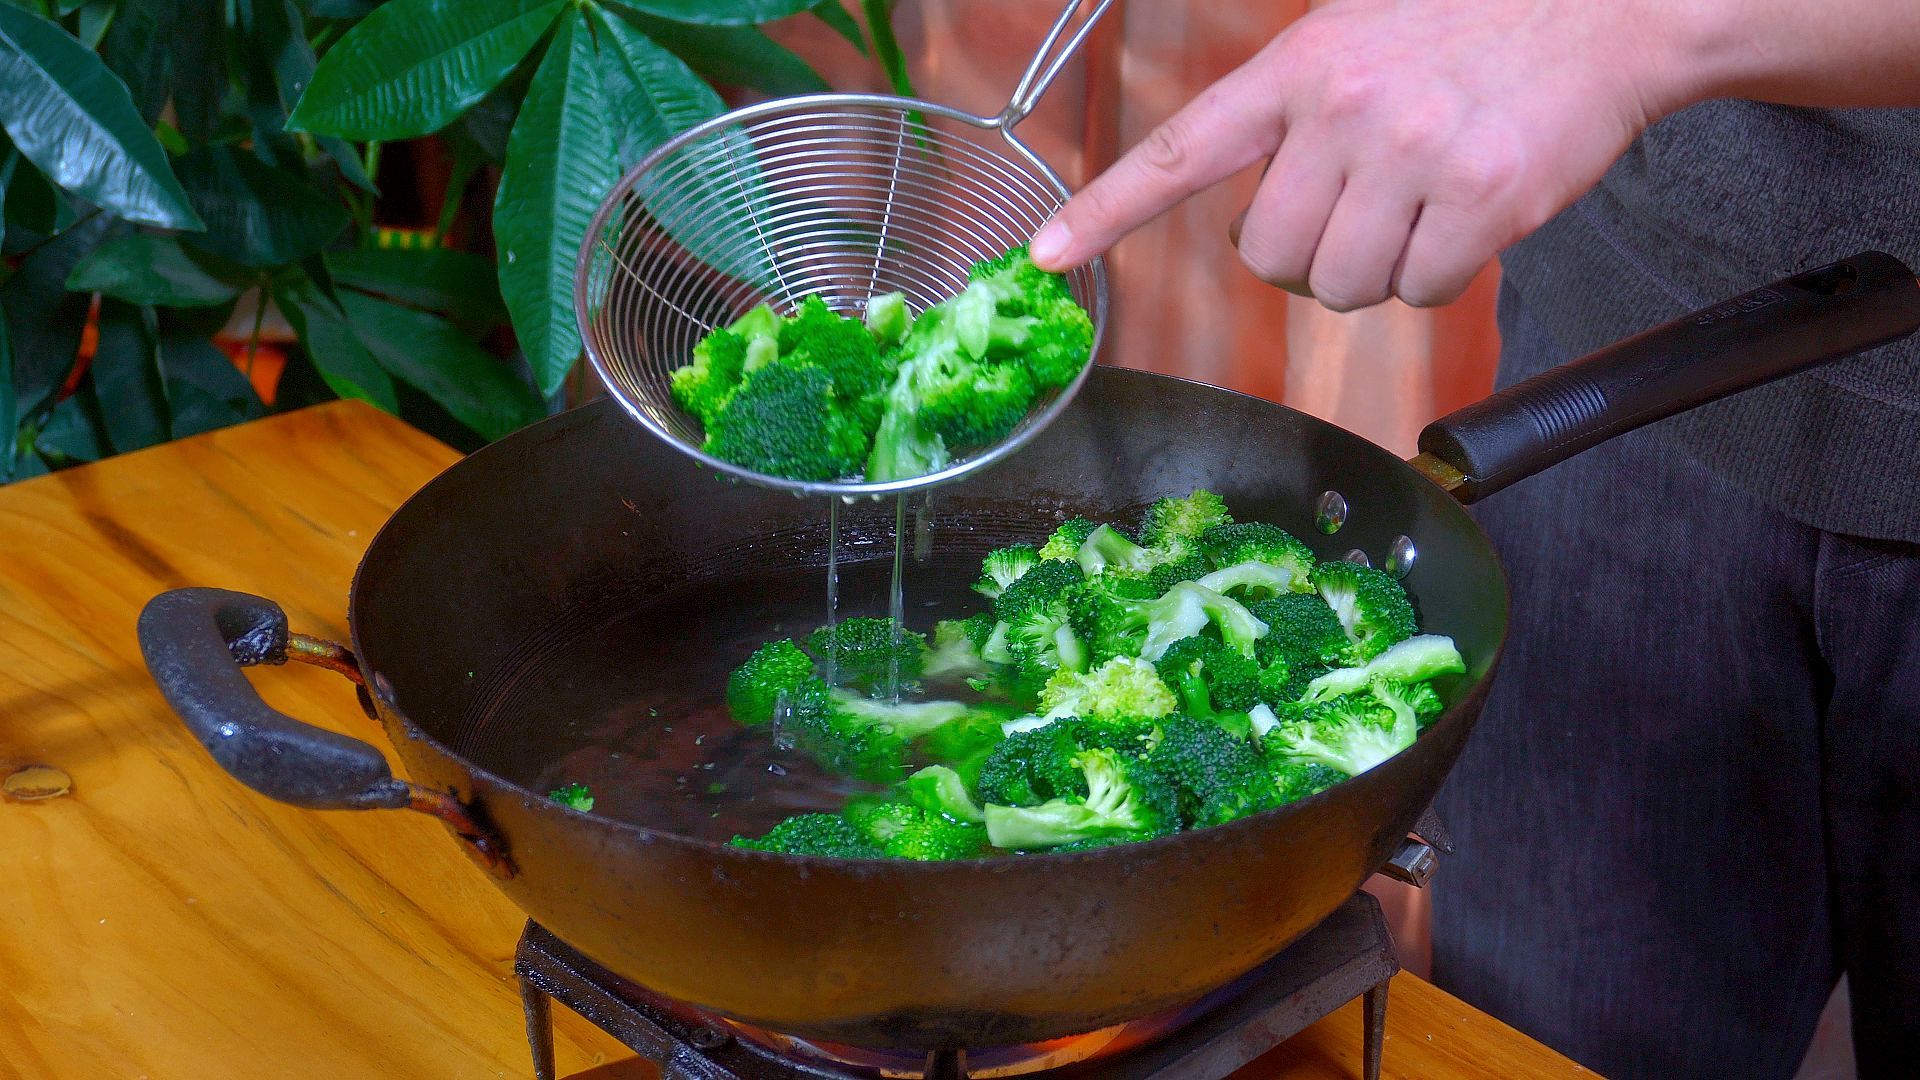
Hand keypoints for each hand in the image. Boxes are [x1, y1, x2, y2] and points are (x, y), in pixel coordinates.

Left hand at [1029, 0, 1701, 310]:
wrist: (1610, 9)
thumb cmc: (1471, 25)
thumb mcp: (1354, 34)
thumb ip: (1291, 112)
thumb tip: (1256, 215)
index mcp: (1300, 68)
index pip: (1181, 150)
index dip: (1106, 210)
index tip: (1044, 255)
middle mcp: (1347, 112)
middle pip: (1269, 255)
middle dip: (1301, 257)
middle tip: (1351, 213)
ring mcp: (1416, 157)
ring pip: (1342, 285)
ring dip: (1373, 269)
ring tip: (1416, 205)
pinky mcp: (1485, 201)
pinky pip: (1420, 291)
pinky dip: (1439, 273)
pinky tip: (1467, 214)